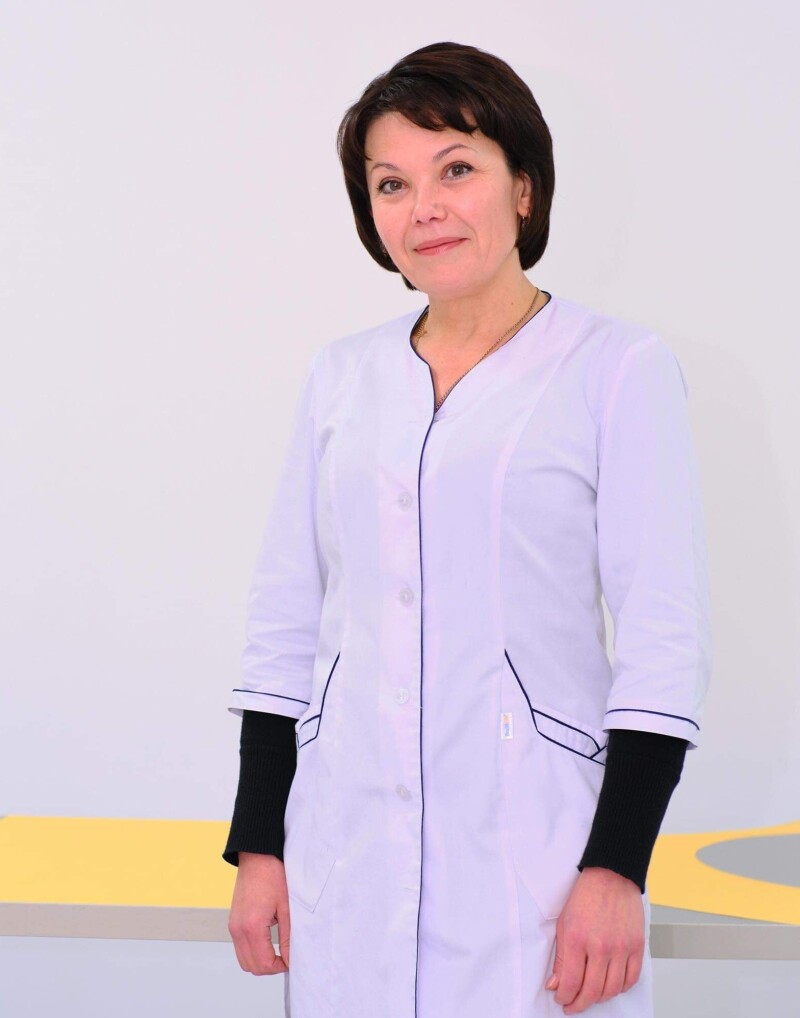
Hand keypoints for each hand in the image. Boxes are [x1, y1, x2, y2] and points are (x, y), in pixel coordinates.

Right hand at [228, 852, 291, 973]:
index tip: (292, 960)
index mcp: (251, 926)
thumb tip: (292, 958)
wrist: (257, 856)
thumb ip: (289, 937)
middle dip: (270, 967)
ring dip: (260, 960)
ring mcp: (233, 926)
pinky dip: (253, 950)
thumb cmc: (272, 875)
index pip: (264, 964)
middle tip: (286, 957)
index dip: (280, 967)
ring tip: (278, 950)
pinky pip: (240, 947)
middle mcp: (238, 929)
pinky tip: (267, 940)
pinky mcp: (233, 921)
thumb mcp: (287, 907)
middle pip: (251, 966)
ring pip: (244, 959)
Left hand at [544, 867, 644, 1013]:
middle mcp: (600, 946)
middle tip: (573, 1005)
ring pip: (612, 990)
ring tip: (590, 996)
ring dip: (599, 998)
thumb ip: (561, 957)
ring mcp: (621, 948)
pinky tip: (611, 987)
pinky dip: (620, 989)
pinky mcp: (636, 946)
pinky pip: (631, 979)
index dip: (565, 997)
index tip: (562, 1000)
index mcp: (577, 939)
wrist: (610, 876)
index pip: (571, 982)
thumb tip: (556, 984)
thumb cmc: (586, 896)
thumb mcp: (564, 924)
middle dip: (579, 1003)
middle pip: (592, 991)